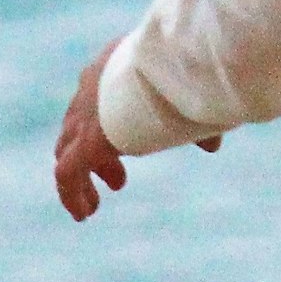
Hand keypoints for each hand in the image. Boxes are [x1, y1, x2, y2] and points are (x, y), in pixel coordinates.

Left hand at [52, 40, 218, 219]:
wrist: (174, 67)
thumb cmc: (190, 72)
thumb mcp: (192, 94)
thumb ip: (197, 121)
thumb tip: (212, 145)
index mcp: (112, 69)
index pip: (97, 99)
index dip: (108, 128)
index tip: (125, 151)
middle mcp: (91, 90)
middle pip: (78, 127)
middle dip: (97, 156)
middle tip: (120, 180)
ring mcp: (84, 118)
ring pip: (67, 152)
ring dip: (83, 178)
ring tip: (96, 204)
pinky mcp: (86, 144)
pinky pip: (67, 175)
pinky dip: (72, 195)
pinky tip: (84, 214)